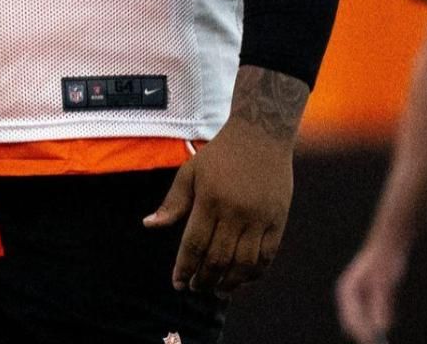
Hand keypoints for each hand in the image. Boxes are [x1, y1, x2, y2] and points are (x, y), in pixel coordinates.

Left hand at [143, 118, 294, 294]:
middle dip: (204, 279)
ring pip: (244, 263)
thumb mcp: (190, 172)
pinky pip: (268, 256)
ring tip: (218, 291)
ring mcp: (259, 218)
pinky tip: (243, 279)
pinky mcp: (278, 220)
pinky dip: (255, 273)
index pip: (194, 244)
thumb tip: (149, 225)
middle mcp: (235, 212)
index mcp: (209, 200)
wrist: (261, 135)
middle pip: (218, 258)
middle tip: (195, 289)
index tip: (178, 283)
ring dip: (230, 283)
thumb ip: (173, 202)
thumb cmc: (220, 155)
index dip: (184, 268)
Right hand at [335, 238, 407, 343]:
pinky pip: (372, 315)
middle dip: (364, 334)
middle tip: (379, 342)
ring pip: (363, 320)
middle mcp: (350, 295)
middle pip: (353, 322)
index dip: (361, 333)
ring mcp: (359, 295)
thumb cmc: (385, 261)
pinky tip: (389, 321)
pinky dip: (378, 321)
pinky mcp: (370, 296)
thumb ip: (381, 306)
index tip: (373, 342)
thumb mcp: (385, 284)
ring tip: (382, 337)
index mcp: (347, 291)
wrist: (390, 244)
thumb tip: (381, 328)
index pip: (350, 319)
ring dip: (371, 329)